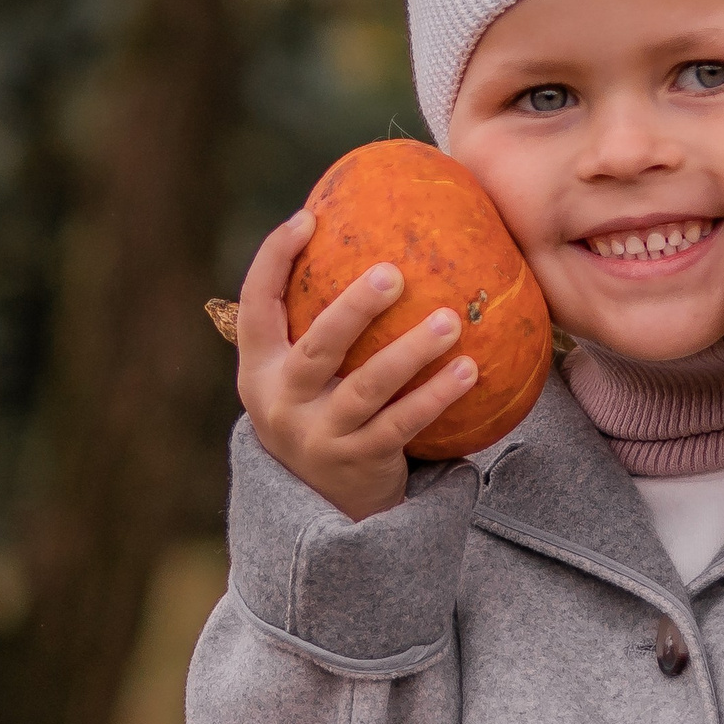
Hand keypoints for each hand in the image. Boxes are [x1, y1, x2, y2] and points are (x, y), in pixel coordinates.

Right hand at [232, 210, 477, 520]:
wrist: (327, 505)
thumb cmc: (324, 413)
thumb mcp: (304, 377)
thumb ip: (318, 325)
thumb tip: (372, 242)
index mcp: (260, 369)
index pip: (255, 306)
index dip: (274, 260)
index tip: (308, 218)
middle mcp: (281, 402)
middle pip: (317, 346)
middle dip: (353, 307)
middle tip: (393, 272)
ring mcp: (319, 435)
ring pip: (367, 386)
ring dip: (410, 352)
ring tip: (450, 321)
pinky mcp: (359, 461)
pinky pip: (404, 423)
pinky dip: (436, 395)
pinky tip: (469, 370)